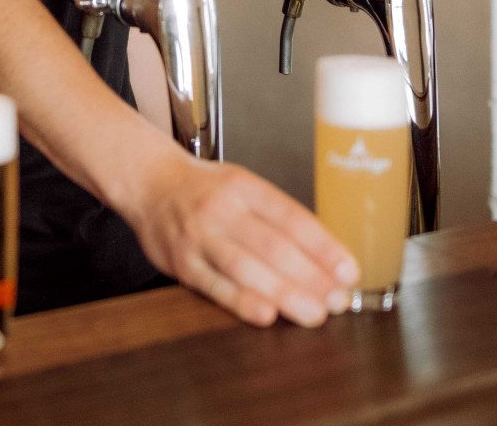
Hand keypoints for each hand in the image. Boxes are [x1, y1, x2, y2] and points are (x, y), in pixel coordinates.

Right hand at [121, 151, 357, 326]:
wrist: (149, 183)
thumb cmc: (203, 189)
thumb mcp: (244, 186)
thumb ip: (278, 217)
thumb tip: (324, 256)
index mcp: (245, 187)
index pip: (292, 217)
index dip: (323, 247)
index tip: (347, 271)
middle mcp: (223, 209)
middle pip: (273, 246)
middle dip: (311, 277)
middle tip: (337, 300)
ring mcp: (200, 237)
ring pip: (246, 268)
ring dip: (285, 294)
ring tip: (313, 313)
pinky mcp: (182, 263)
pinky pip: (215, 286)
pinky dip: (242, 301)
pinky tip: (266, 314)